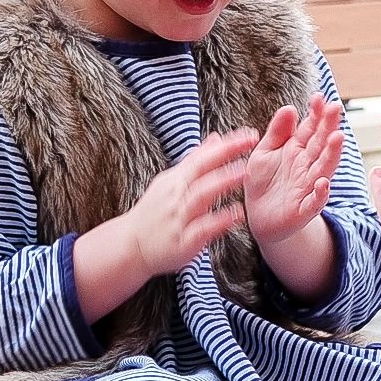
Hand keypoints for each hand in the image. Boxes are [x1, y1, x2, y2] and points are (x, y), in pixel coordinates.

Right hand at [70, 130, 258, 324]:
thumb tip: (216, 138)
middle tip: (250, 144)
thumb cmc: (155, 213)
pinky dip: (220, 220)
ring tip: (244, 173)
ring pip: (200, 196)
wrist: (130, 246)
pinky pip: (202, 228)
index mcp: (175, 180)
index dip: (225, 145)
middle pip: (200, 170)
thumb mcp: (171, 183)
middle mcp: (175, 196)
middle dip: (225, 155)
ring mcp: (178, 218)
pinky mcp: (183, 241)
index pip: (201, 156)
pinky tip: (237, 214)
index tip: (248, 134)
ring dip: (222, 182)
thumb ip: (196, 162)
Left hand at [244, 99, 347, 299]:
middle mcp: (308, 166)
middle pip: (321, 144)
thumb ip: (277, 132)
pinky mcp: (304, 209)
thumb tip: (289, 107)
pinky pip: (315, 201)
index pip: (311, 128)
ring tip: (337, 137)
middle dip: (329, 126)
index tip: (319, 97)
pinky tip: (322, 182)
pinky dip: (320, 193)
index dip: (316, 113)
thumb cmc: (263, 181)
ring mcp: (308, 187)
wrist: (258, 217)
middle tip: (335, 108)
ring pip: (324, 168)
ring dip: (332, 154)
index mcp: (298, 149)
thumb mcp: (264, 152)